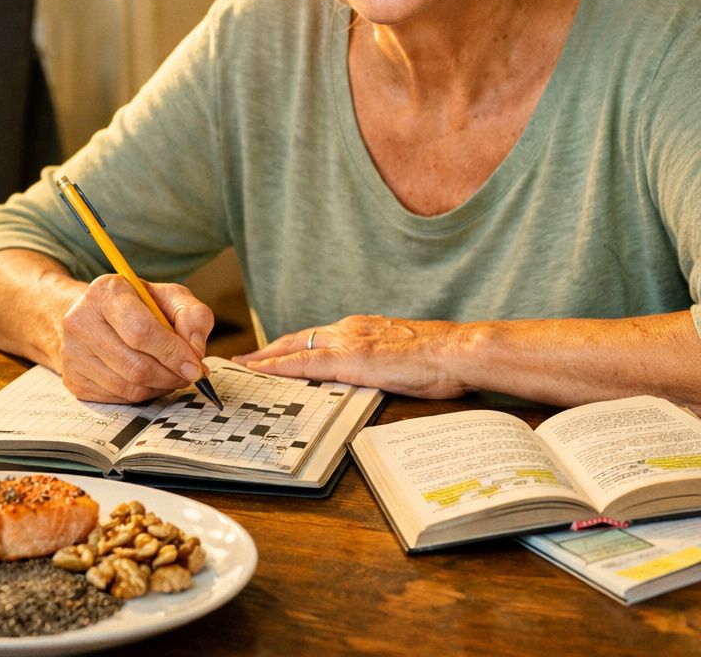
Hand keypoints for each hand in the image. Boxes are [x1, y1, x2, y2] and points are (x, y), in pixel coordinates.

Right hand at [58, 274, 214, 403]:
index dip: (173, 353)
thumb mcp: (170, 297)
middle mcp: (81, 322)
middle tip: (190, 374)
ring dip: (160, 386)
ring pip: (128, 386)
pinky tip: (152, 380)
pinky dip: (144, 393)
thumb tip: (196, 351)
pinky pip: (118, 398)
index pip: (141, 331)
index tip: (196, 366)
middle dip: (171, 375)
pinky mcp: (74, 379)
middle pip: (135, 365)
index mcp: (106, 292)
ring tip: (173, 375)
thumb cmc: (138, 305)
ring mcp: (73, 353)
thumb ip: (192, 315)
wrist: (93, 315)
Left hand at [235, 315, 470, 397]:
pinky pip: (303, 362)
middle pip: (299, 338)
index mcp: (364, 328)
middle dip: (271, 350)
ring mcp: (348, 341)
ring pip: (294, 347)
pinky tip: (259, 371)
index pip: (319, 337)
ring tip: (243, 366)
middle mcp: (351, 328)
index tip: (275, 353)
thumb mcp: (406, 357)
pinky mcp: (349, 358)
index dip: (293, 346)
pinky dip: (277, 366)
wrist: (457, 351)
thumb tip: (380, 372)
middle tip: (246, 360)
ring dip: (266, 357)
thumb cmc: (442, 359)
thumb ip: (385, 360)